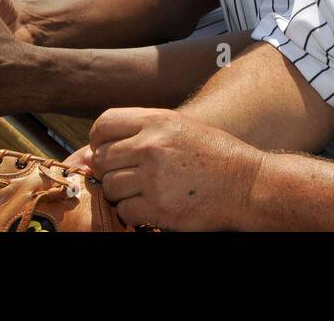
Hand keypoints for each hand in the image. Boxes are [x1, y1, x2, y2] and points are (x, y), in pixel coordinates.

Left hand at [83, 107, 263, 230]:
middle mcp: (152, 146)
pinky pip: (125, 211)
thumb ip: (137, 135)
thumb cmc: (214, 156)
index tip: (107, 151)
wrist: (247, 185)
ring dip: (122, 193)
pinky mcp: (159, 208)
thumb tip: (86, 156)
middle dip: (111, 170)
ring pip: (110, 187)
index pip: (104, 124)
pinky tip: (154, 204)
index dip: (98, 140)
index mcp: (157, 121)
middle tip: (132, 175)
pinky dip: (134, 212)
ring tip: (146, 190)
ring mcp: (154, 178)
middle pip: (102, 159)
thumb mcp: (179, 129)